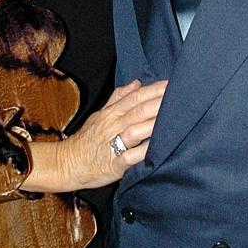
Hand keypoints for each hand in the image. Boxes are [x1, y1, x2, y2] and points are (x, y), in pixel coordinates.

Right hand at [21, 79, 166, 192]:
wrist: (66, 163)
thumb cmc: (86, 140)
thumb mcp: (99, 115)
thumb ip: (118, 98)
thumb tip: (137, 83)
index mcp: (111, 113)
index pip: (135, 97)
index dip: (154, 90)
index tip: (172, 84)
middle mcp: (113, 126)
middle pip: (139, 110)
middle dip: (160, 103)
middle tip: (181, 96)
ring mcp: (113, 145)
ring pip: (136, 130)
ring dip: (155, 124)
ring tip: (175, 118)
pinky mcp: (114, 164)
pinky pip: (131, 157)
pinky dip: (144, 152)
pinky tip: (159, 149)